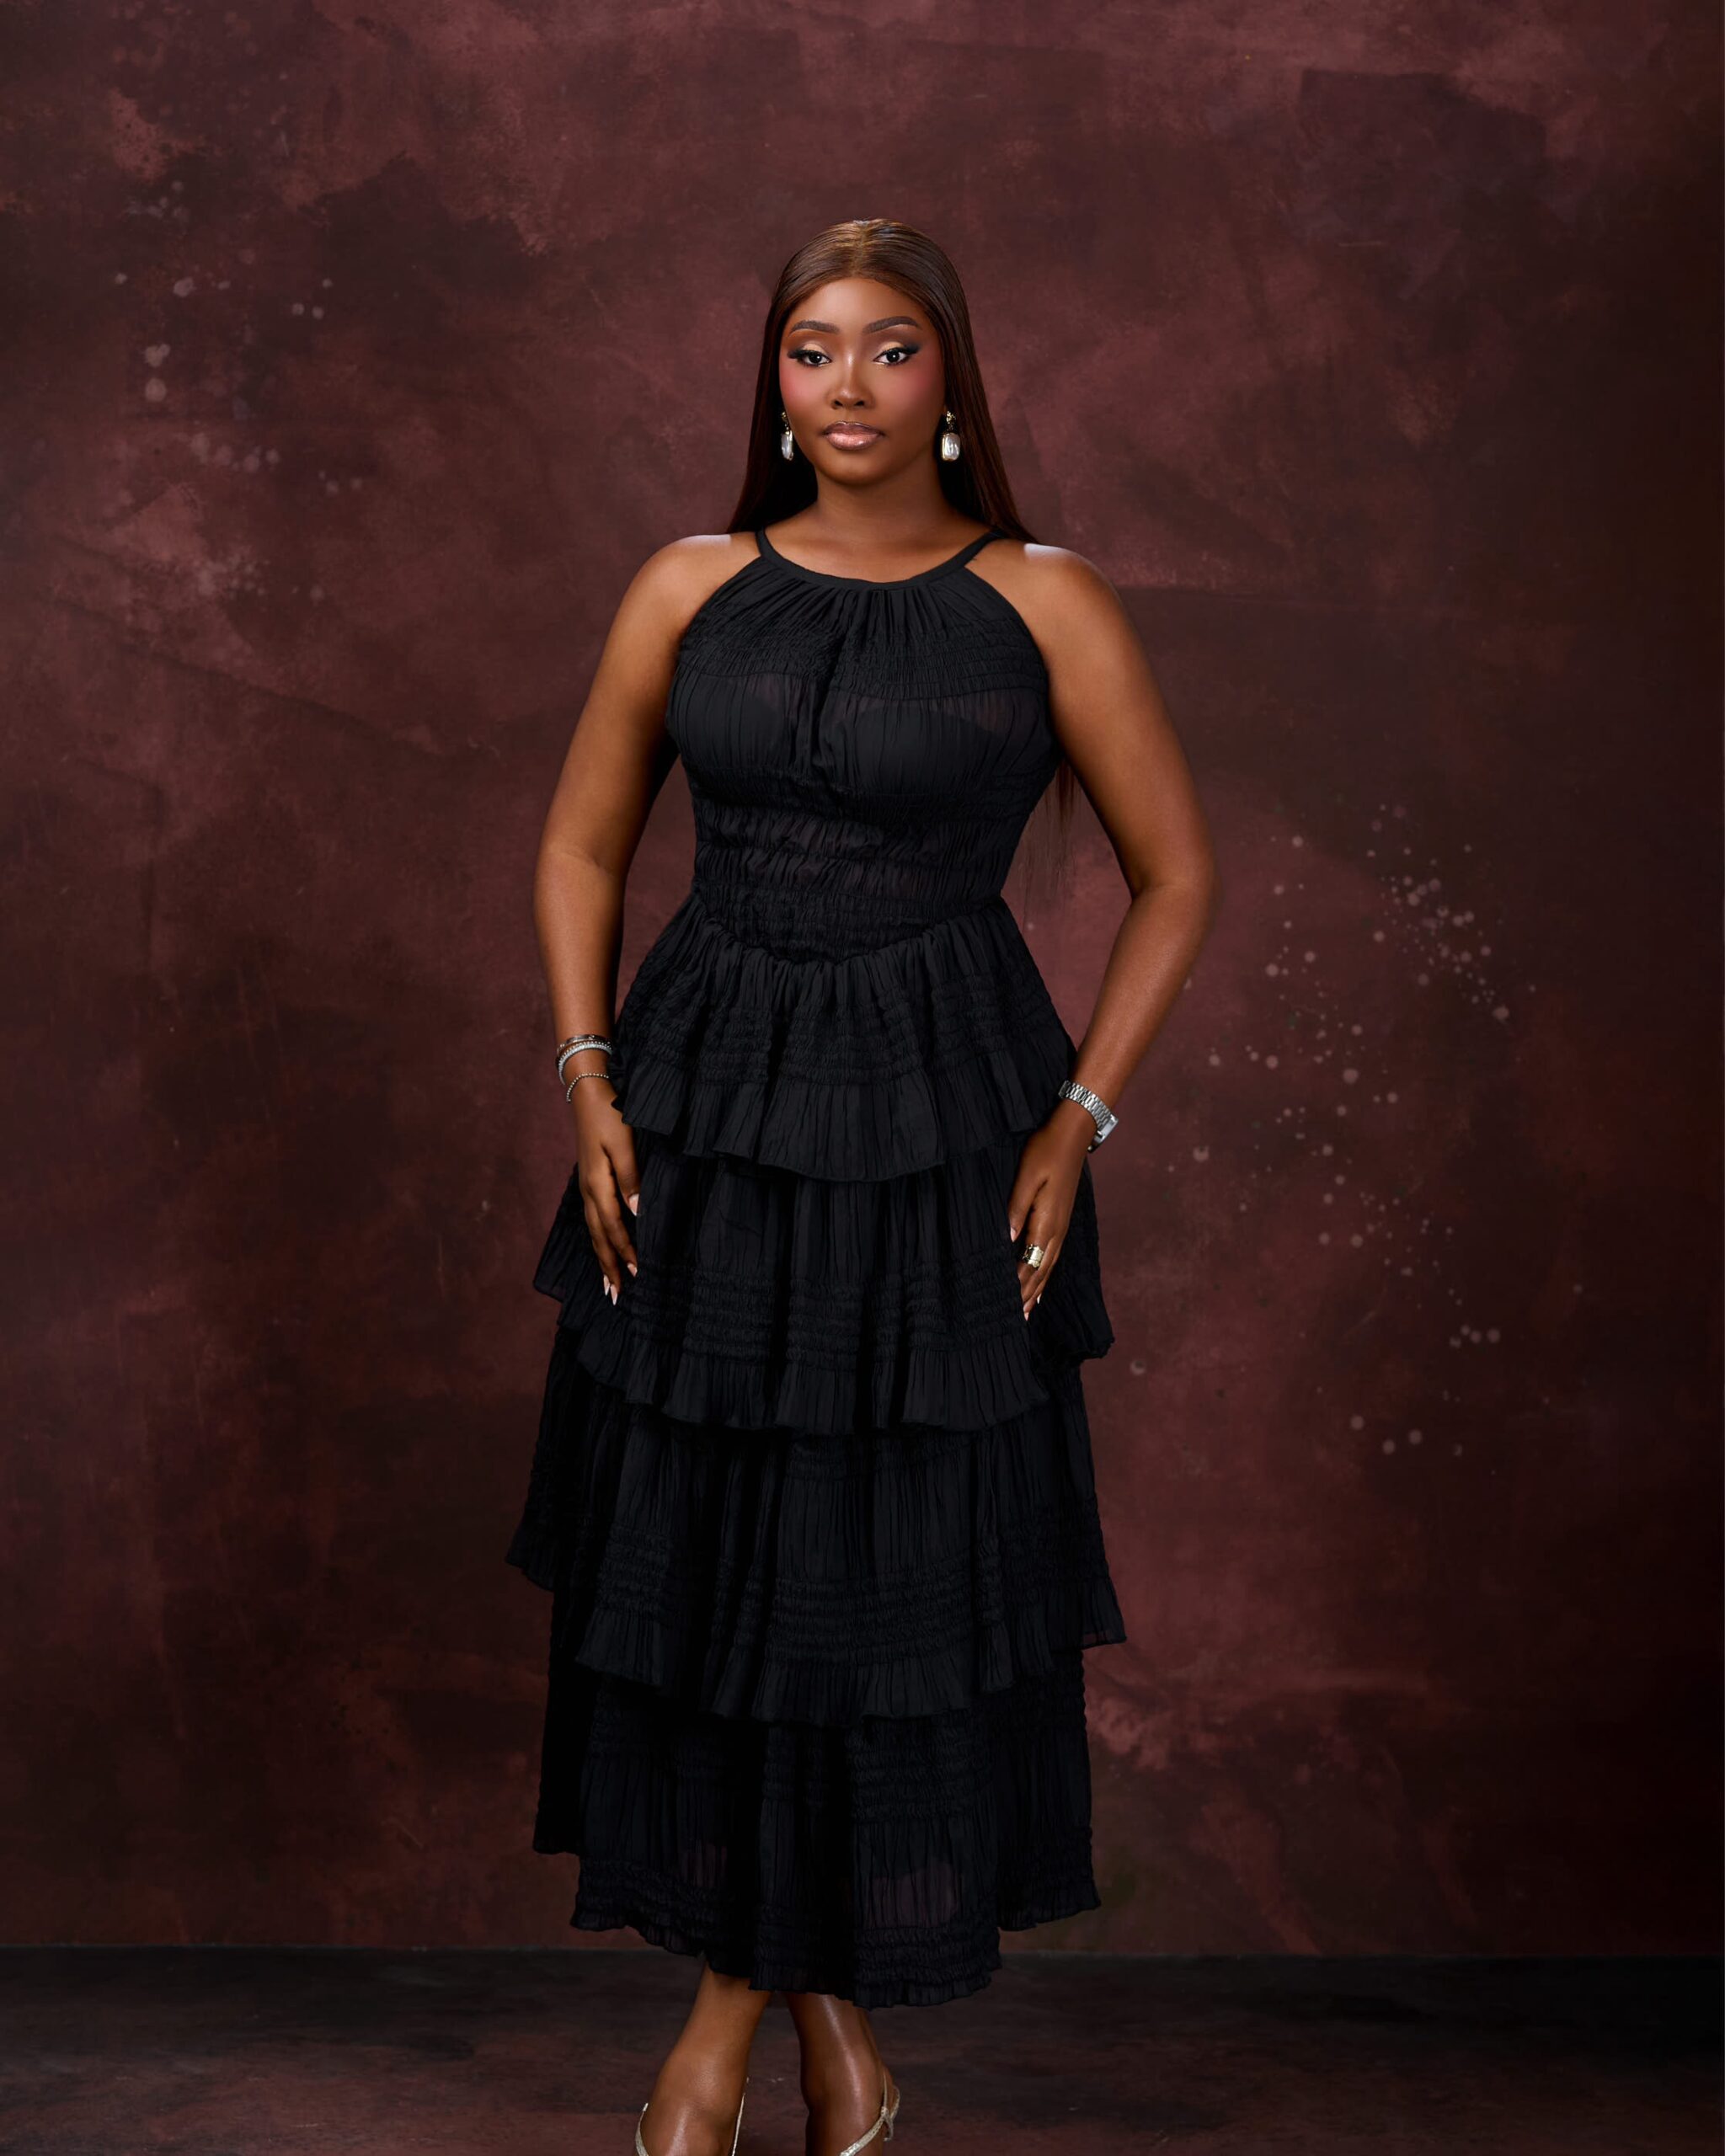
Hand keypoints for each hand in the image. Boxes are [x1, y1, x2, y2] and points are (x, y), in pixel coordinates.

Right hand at [568, 1074, 638, 1300]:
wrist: (587, 1093)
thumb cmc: (610, 1115)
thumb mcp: (623, 1143)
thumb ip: (630, 1177)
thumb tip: (637, 1212)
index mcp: (598, 1184)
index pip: (613, 1226)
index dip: (625, 1250)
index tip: (637, 1273)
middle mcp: (589, 1191)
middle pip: (599, 1237)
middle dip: (609, 1266)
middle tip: (617, 1296)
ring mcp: (586, 1187)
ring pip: (593, 1231)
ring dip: (601, 1258)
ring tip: (608, 1285)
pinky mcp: (589, 1181)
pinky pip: (592, 1220)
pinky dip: (598, 1240)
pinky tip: (602, 1248)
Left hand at [1007, 1101, 1094, 1314]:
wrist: (1072, 1134)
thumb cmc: (1045, 1151)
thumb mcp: (1026, 1177)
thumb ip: (1016, 1208)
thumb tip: (1007, 1240)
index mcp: (1047, 1222)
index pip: (1029, 1263)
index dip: (1017, 1286)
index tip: (1004, 1307)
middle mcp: (1057, 1230)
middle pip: (1040, 1271)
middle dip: (1026, 1296)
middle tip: (1013, 1321)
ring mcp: (1062, 1226)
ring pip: (1048, 1266)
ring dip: (1037, 1290)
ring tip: (1027, 1313)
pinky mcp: (1061, 1220)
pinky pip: (1053, 1255)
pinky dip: (1045, 1274)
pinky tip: (1041, 1283)